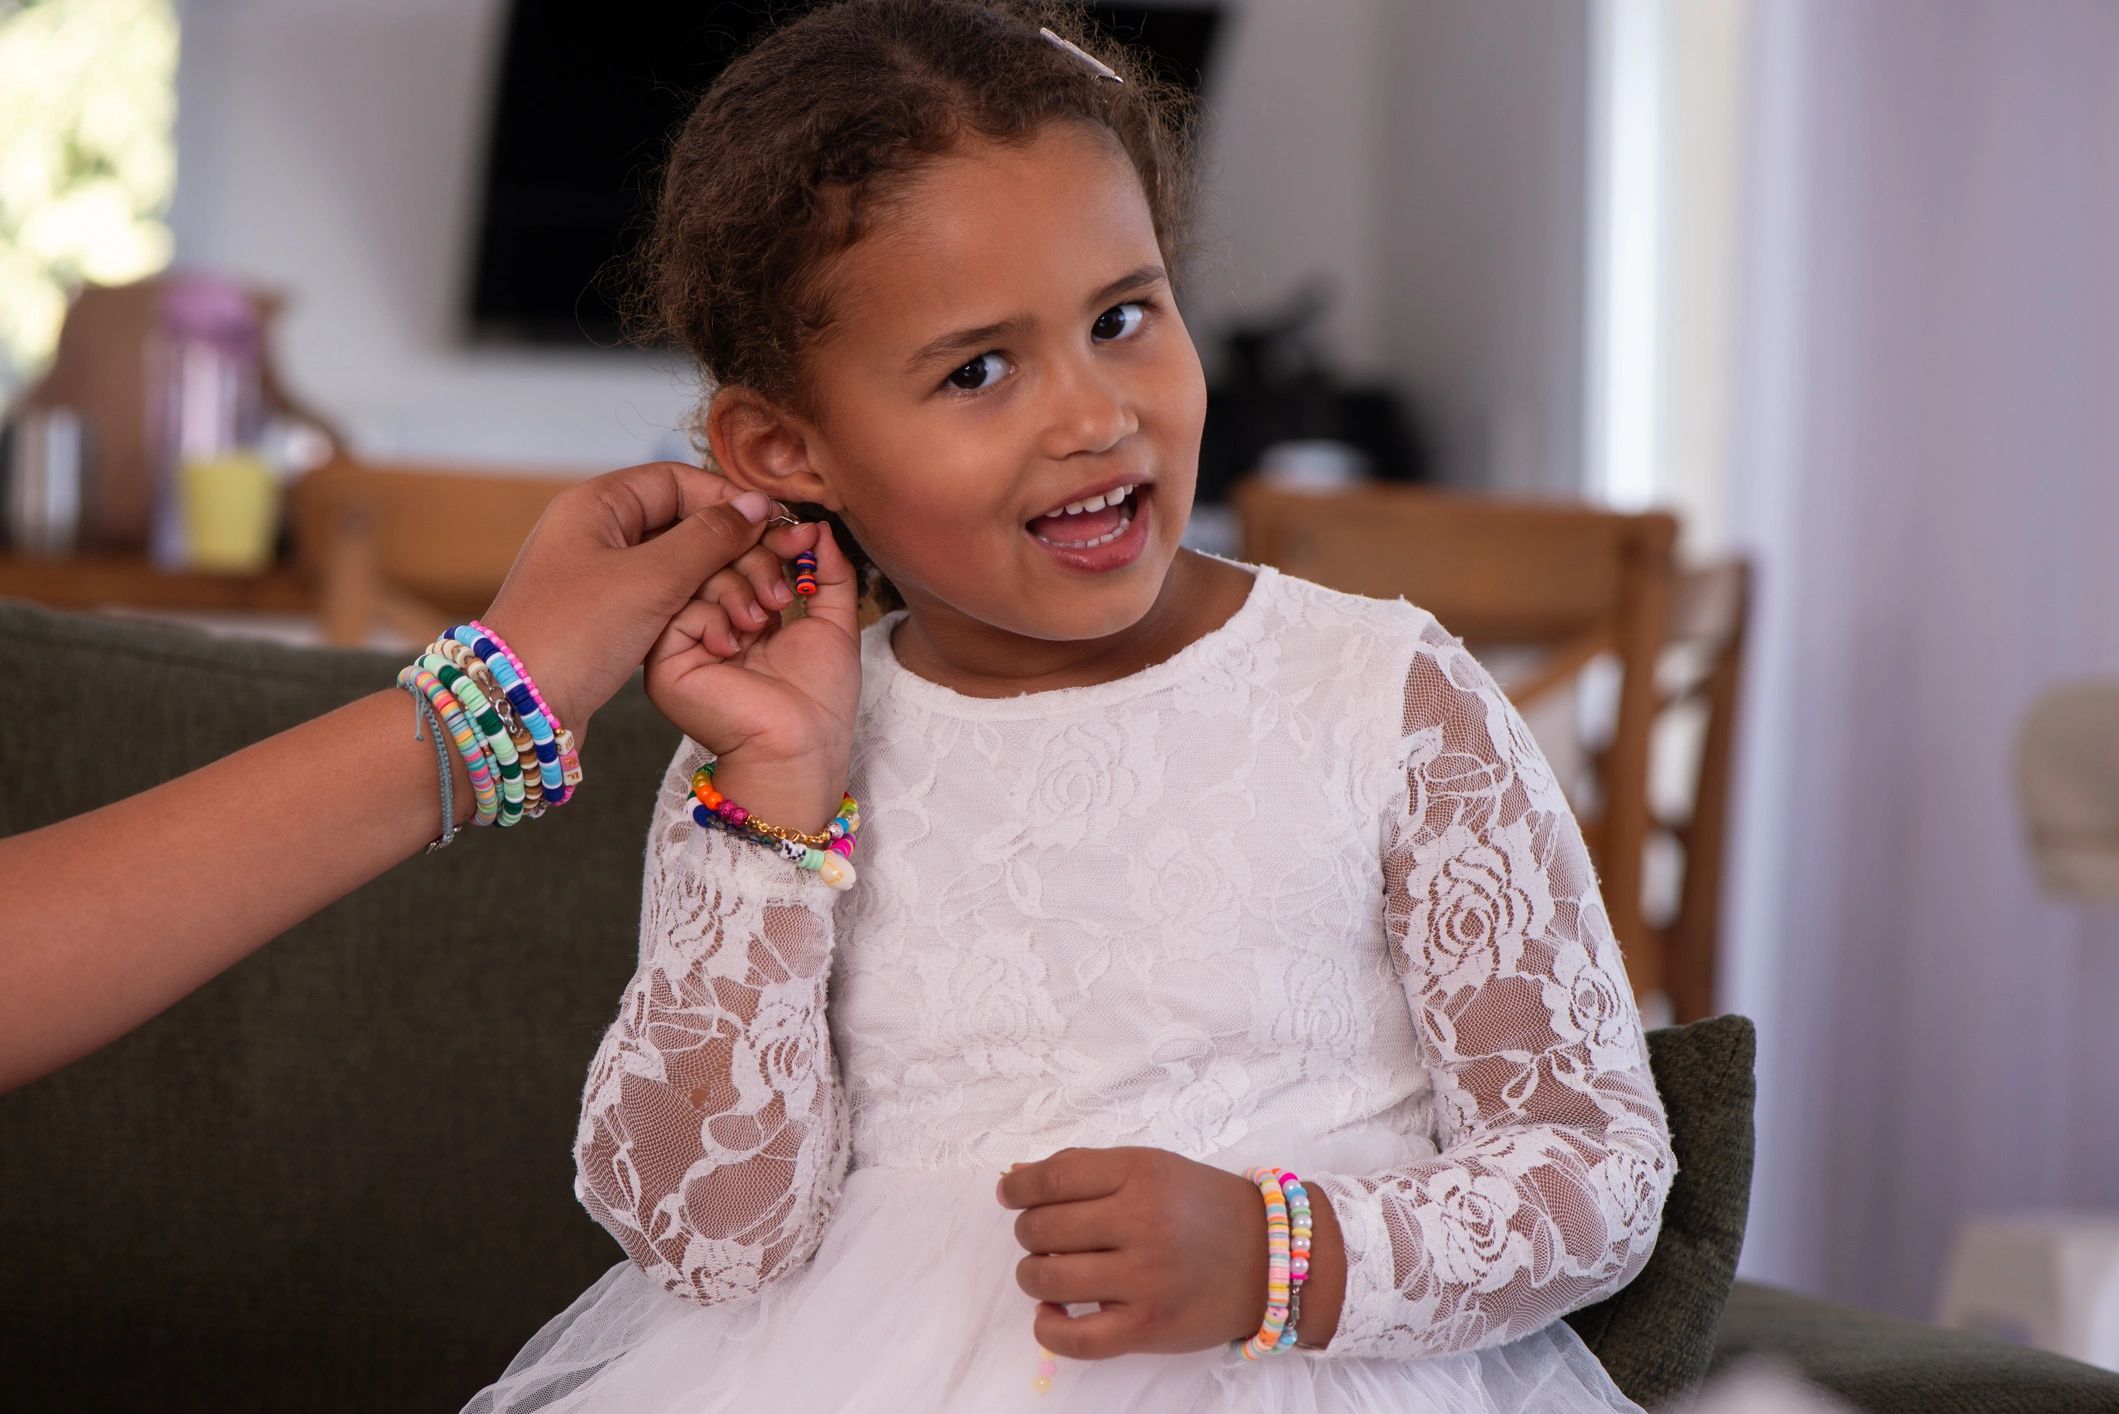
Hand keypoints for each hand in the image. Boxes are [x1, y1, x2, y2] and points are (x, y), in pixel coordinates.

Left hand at [477, 462, 775, 742]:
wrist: (515, 708)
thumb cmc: (573, 634)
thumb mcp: (650, 580)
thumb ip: (709, 538)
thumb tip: (757, 505)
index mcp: (597, 505)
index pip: (677, 480)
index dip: (727, 499)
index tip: (771, 525)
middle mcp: (597, 533)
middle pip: (683, 522)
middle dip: (731, 551)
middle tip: (771, 581)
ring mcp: (602, 576)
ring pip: (680, 565)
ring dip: (721, 586)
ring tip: (753, 615)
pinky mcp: (609, 616)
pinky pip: (667, 598)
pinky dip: (698, 610)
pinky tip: (724, 631)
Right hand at [644, 518, 862, 833]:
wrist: (802, 750)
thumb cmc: (819, 701)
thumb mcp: (834, 622)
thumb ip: (829, 573)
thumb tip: (819, 527)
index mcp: (742, 614)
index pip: (743, 553)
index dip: (769, 538)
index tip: (801, 537)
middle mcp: (708, 625)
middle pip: (717, 556)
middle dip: (757, 560)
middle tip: (784, 595)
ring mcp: (683, 643)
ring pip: (697, 576)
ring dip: (739, 590)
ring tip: (764, 624)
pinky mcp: (664, 662)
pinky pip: (679, 609)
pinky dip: (714, 617)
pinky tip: (737, 646)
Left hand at [998, 1146, 1269, 1359]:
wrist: (1271, 1258)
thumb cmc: (1203, 1208)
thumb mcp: (1152, 1168)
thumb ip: (1085, 1170)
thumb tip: (1013, 1179)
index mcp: (1140, 1173)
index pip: (1052, 1178)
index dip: (1018, 1189)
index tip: (1010, 1195)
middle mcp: (1143, 1221)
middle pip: (1043, 1227)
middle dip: (1030, 1232)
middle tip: (1046, 1236)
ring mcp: (1146, 1277)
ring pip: (1048, 1278)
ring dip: (1033, 1275)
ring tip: (1049, 1273)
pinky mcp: (1149, 1326)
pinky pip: (1075, 1338)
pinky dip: (1048, 1328)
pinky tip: (1051, 1313)